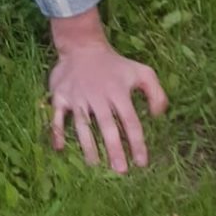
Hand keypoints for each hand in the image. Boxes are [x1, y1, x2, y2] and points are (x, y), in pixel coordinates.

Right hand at [48, 37, 167, 173]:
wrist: (81, 45)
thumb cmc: (114, 64)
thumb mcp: (141, 71)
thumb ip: (156, 93)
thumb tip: (158, 116)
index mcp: (118, 92)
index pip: (130, 121)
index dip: (137, 143)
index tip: (141, 163)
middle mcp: (98, 96)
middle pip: (107, 126)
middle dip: (114, 149)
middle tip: (120, 170)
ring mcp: (77, 96)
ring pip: (83, 125)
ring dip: (88, 146)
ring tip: (95, 165)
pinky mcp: (60, 95)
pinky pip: (57, 115)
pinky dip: (57, 131)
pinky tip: (59, 148)